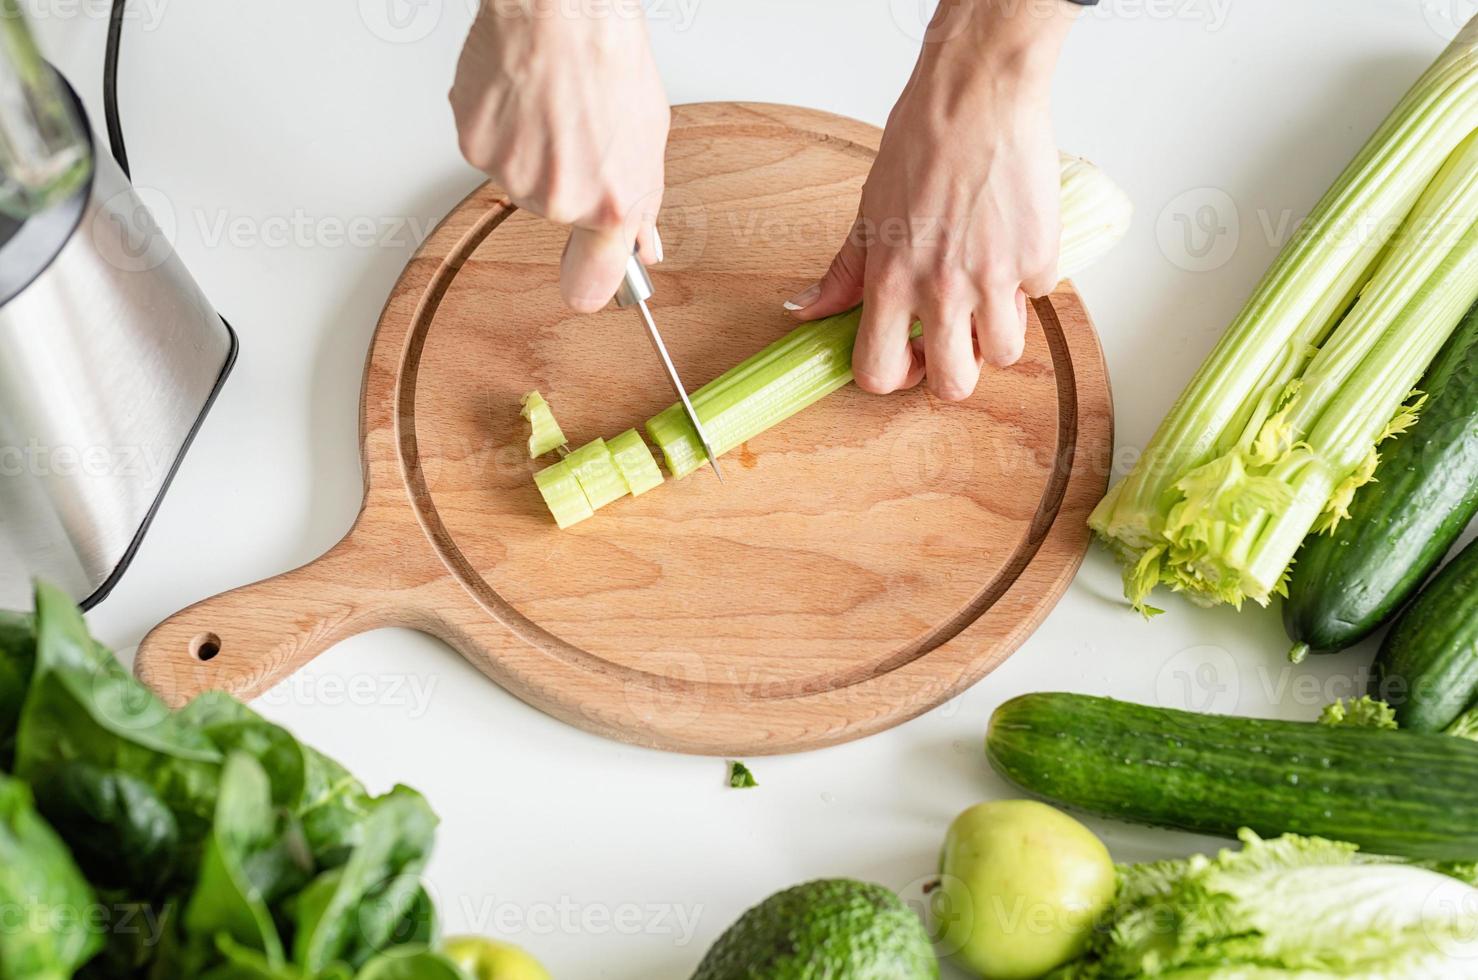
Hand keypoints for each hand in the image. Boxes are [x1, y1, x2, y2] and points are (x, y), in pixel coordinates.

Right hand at [450, 0, 669, 311]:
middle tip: (579, 133)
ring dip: (534, 151)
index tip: (590, 285)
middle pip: (556, 215)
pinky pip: (490, 151)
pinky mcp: (474, 146)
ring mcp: (512, 174)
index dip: (590, 284)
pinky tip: (523, 98)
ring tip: (553, 106)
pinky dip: (502, 128)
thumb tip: (642, 244)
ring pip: (521, 181)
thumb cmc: (608, 57)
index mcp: (608, 204)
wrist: (560, 9)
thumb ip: (641, 201)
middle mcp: (557, 200)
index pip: (592, 284)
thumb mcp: (648, 138)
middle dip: (568, 182)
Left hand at [785, 0, 1077, 400]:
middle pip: (953, 384)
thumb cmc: (922, 141)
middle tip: (951, 341)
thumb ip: (844, 273)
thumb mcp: (867, 212)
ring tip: (987, 292)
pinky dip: (1026, 278)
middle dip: (951, 372)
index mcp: (891, 280)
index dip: (894, 376)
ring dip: (995, 332)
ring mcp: (994, 277)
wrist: (978, 95)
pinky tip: (1011, 243)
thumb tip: (805, 310)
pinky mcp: (1038, 257)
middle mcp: (941, 288)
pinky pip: (1036, 296)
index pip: (880, 372)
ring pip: (1003, 352)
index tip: (906, 357)